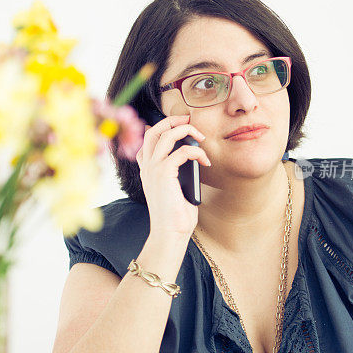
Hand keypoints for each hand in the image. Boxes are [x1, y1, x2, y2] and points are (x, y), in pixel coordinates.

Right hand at [135, 114, 209, 238]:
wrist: (170, 233)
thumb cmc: (176, 215)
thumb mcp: (177, 187)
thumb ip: (179, 170)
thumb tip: (193, 154)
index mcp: (147, 170)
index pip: (147, 140)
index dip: (163, 128)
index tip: (181, 126)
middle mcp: (146, 167)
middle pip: (153, 130)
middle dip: (171, 120)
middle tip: (188, 119)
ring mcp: (152, 169)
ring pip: (166, 135)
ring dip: (186, 130)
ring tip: (201, 136)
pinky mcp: (163, 173)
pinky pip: (182, 151)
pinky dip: (197, 152)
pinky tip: (205, 160)